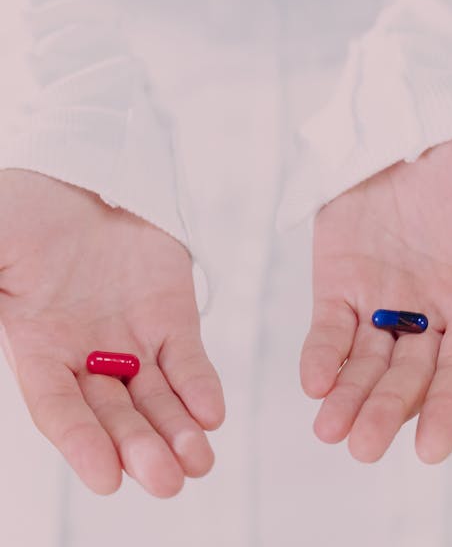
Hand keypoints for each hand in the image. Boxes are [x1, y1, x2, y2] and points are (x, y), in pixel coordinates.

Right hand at [0, 169, 224, 496]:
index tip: (106, 478)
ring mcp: (132, 340)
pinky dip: (199, 388)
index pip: (61, 409)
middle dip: (140, 448)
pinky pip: (187, 360)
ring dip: (177, 432)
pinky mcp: (170, 318)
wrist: (83, 181)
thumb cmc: (29, 214)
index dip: (81, 444)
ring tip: (197, 462)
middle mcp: (88, 356)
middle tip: (166, 481)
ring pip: (157, 399)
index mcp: (40, 349)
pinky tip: (210, 414)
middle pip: (116, 415)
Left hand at [301, 134, 451, 462]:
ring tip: (329, 431)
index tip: (430, 450)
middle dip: (387, 411)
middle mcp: (428, 313)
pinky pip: (329, 329)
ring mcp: (381, 301)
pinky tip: (314, 383)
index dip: (450, 409)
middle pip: (410, 376)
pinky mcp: (339, 284)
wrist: (399, 135)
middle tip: (362, 448)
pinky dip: (322, 357)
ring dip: (350, 398)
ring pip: (367, 363)